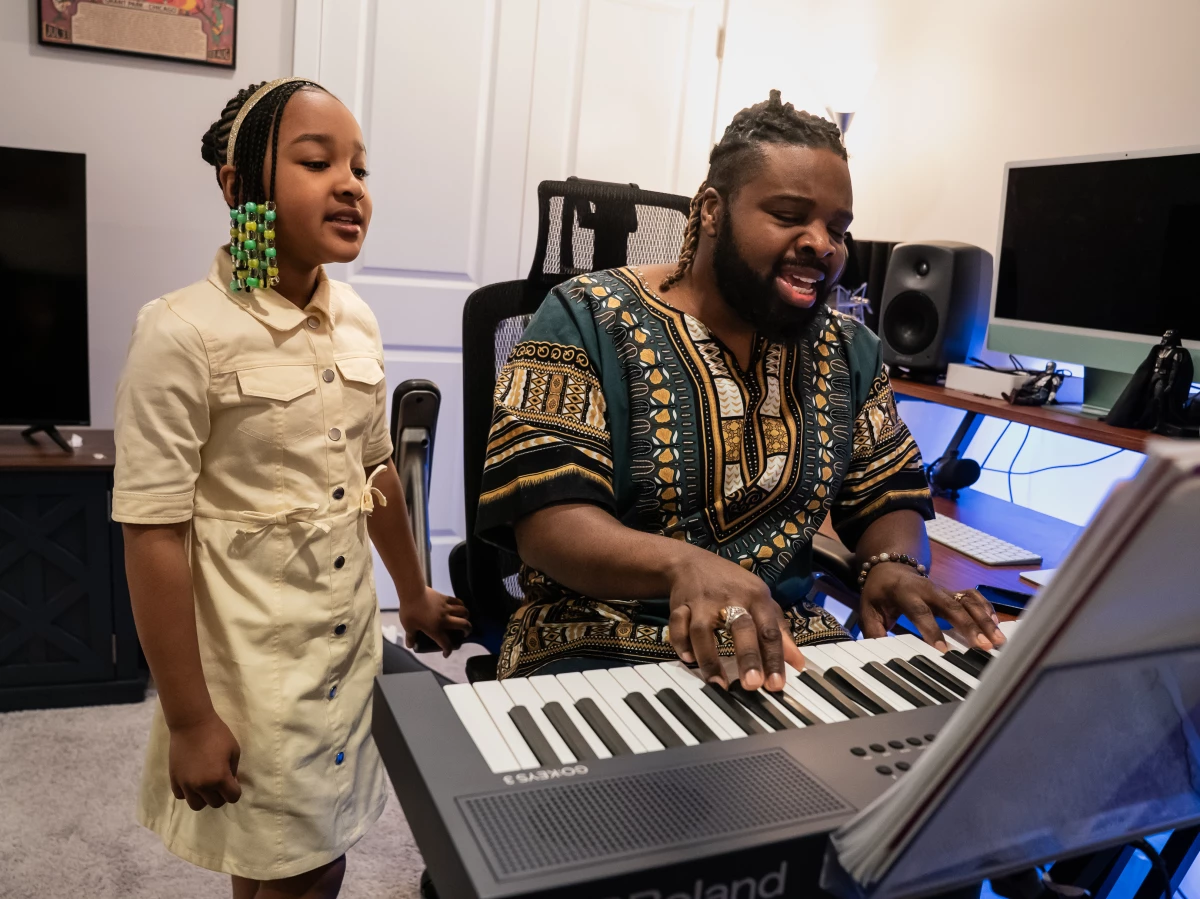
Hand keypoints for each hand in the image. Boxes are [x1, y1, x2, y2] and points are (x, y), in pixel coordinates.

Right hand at [168, 713, 241, 810]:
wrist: (191, 724)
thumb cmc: (217, 734)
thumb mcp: (234, 750)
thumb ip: (233, 770)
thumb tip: (231, 782)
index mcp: (219, 778)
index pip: (232, 798)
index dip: (235, 790)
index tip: (233, 781)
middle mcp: (202, 786)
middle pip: (215, 803)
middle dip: (221, 795)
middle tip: (220, 782)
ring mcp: (186, 784)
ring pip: (197, 805)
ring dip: (204, 798)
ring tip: (206, 785)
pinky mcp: (174, 780)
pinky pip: (181, 796)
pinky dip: (188, 792)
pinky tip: (192, 780)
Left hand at [400, 587, 470, 656]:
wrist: (413, 592)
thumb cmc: (410, 611)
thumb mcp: (408, 626)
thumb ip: (410, 636)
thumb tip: (410, 645)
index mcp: (436, 629)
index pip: (446, 644)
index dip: (448, 651)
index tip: (446, 653)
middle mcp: (445, 620)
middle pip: (463, 625)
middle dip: (467, 630)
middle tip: (464, 633)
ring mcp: (447, 608)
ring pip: (463, 612)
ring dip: (466, 616)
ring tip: (464, 619)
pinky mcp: (445, 598)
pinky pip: (457, 601)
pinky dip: (461, 604)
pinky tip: (460, 606)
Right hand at [667, 551, 804, 691]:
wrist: (692, 562)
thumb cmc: (733, 585)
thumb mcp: (760, 600)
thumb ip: (779, 631)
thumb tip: (798, 663)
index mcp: (756, 597)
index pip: (769, 629)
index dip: (774, 658)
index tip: (776, 685)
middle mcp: (730, 598)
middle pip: (740, 627)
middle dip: (747, 656)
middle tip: (752, 685)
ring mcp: (703, 601)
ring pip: (703, 629)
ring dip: (709, 657)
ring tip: (717, 683)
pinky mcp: (680, 605)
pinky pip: (677, 625)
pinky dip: (680, 642)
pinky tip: (687, 659)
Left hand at [859, 564, 1005, 651]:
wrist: (889, 568)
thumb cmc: (879, 592)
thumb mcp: (868, 609)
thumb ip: (873, 630)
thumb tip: (877, 651)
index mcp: (905, 592)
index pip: (920, 612)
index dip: (932, 630)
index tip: (944, 650)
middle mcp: (928, 589)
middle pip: (952, 606)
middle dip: (969, 626)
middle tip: (983, 646)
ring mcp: (943, 589)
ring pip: (967, 601)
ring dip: (984, 619)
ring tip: (998, 639)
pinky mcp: (952, 591)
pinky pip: (972, 596)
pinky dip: (985, 608)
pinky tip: (995, 623)